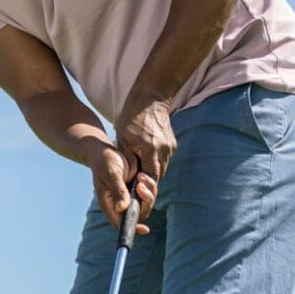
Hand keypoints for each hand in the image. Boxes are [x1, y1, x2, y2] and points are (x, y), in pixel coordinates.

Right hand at [87, 143, 157, 235]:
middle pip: (138, 214)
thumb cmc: (104, 162)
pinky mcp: (135, 189)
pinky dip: (149, 185)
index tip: (145, 229)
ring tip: (141, 176)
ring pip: (145, 204)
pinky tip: (143, 175)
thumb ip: (117, 191)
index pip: (121, 222)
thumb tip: (122, 209)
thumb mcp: (111, 174)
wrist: (104, 151)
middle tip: (141, 185)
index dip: (133, 227)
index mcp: (109, 204)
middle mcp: (119, 203)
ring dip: (149, 192)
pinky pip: (148, 193)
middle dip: (145, 202)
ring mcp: (128, 197)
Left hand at [114, 96, 174, 223]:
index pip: (150, 179)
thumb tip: (131, 179)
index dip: (144, 190)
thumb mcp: (123, 138)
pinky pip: (163, 160)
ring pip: (161, 169)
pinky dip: (154, 163)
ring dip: (151, 174)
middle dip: (147, 185)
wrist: (150, 97)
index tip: (137, 196)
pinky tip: (146, 162)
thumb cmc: (131, 117)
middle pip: (157, 177)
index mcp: (150, 150)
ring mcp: (170, 147)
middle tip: (137, 192)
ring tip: (139, 177)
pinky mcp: (172, 143)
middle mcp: (164, 150)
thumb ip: (128, 161)